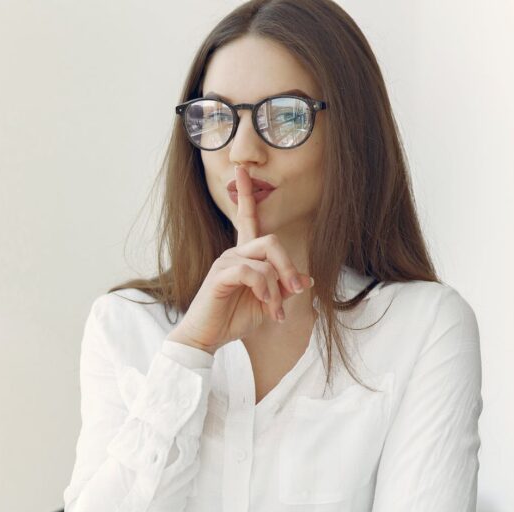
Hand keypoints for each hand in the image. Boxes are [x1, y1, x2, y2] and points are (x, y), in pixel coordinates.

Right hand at [167, 165, 313, 354]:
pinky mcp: (220, 275)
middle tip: (294, 292)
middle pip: (271, 241)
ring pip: (265, 259)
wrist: (207, 338)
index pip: (246, 218)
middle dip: (288, 267)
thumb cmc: (233, 320)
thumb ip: (284, 289)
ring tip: (274, 311)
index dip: (245, 194)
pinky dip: (265, 290)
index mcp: (244, 256)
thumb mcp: (268, 304)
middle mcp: (233, 253)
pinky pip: (252, 272)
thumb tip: (307, 279)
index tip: (242, 170)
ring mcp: (225, 262)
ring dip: (277, 288)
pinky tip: (265, 305)